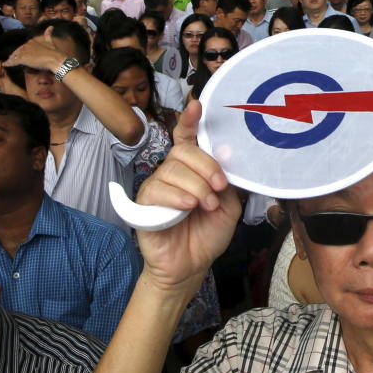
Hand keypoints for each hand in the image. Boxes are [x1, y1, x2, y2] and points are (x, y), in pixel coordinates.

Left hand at [3, 27, 67, 73]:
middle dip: (14, 55)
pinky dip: (8, 63)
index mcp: (32, 41)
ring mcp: (24, 52)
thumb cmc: (54, 52)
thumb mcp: (50, 41)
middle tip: (11, 59)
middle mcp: (27, 45)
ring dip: (11, 59)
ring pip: (15, 56)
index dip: (20, 51)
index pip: (23, 46)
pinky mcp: (23, 59)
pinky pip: (13, 61)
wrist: (55, 59)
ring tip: (7, 62)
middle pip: (17, 51)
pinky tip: (5, 64)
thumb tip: (51, 27)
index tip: (18, 54)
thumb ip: (48, 34)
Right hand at [133, 100, 240, 291]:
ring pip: (173, 169)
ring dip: (196, 187)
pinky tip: (188, 207)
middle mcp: (173, 172)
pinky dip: (177, 197)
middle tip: (219, 187)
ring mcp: (157, 185)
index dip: (190, 121)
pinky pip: (158, 189)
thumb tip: (225, 151)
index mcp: (194, 169)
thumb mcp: (229, 206)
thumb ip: (228, 180)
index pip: (189, 138)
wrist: (190, 266)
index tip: (196, 105)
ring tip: (205, 206)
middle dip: (206, 166)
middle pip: (183, 150)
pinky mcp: (143, 203)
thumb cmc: (207, 234)